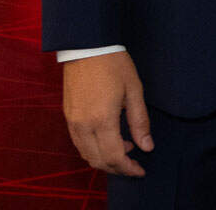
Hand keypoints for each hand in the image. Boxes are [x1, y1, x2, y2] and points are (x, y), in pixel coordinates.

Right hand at [62, 51, 152, 176]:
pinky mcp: (68, 116)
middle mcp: (84, 125)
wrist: (87, 46)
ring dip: (105, 159)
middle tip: (134, 164)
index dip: (129, 168)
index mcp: (102, 119)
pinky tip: (108, 139)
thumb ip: (140, 121)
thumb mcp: (134, 90)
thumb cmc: (114, 64)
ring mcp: (73, 122)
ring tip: (125, 148)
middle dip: (118, 168)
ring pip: (87, 155)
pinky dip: (93, 149)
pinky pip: (79, 143)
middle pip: (99, 161)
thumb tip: (147, 146)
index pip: (115, 157)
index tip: (141, 170)